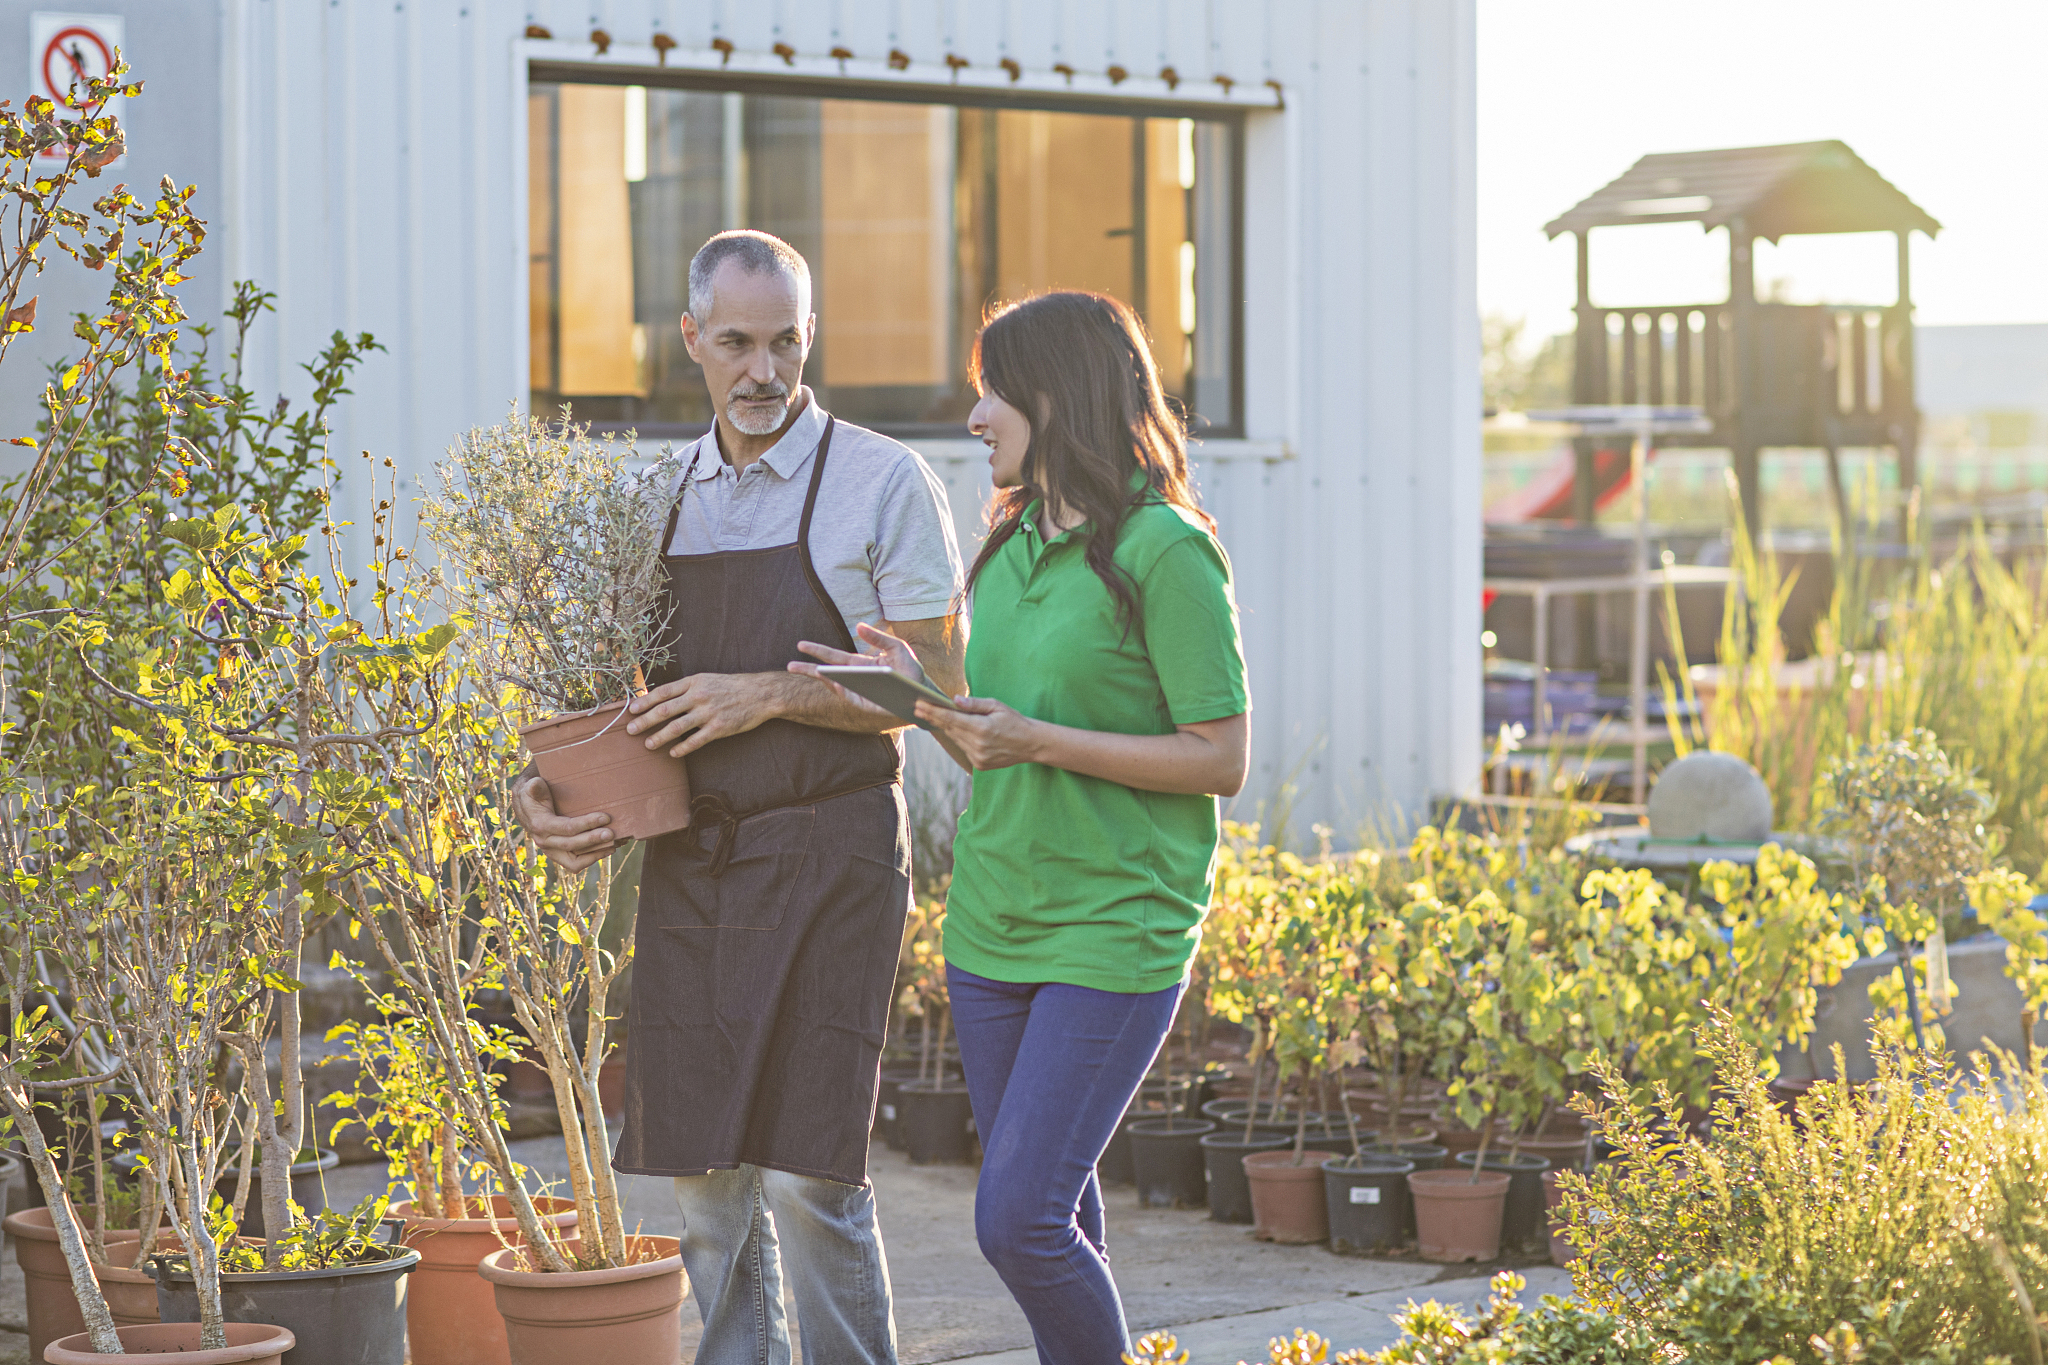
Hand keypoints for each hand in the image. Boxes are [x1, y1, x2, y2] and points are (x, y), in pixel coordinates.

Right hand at [512, 775, 614, 873]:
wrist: (526, 808)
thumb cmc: (533, 795)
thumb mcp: (531, 787)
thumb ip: (534, 787)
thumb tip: (537, 783)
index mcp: (541, 825)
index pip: (567, 827)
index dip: (587, 823)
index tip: (605, 817)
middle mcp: (545, 842)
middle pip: (572, 845)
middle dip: (593, 839)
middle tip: (611, 833)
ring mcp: (552, 851)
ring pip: (574, 862)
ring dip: (595, 854)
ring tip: (612, 845)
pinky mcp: (559, 855)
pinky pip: (575, 864)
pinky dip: (591, 859)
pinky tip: (605, 850)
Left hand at [624, 672, 785, 757]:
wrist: (760, 694)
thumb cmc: (731, 686)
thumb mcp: (707, 680)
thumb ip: (687, 688)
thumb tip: (663, 698)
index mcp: (694, 682)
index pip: (663, 692)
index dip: (645, 701)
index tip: (631, 710)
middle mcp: (698, 696)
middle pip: (665, 710)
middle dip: (645, 721)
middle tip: (630, 730)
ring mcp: (708, 713)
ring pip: (677, 727)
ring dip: (660, 737)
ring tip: (648, 744)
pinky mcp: (719, 728)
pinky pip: (696, 741)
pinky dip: (682, 748)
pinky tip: (673, 753)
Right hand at [788, 622, 927, 719]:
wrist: (922, 693)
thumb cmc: (910, 670)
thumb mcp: (897, 648)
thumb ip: (878, 637)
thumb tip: (857, 626)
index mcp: (860, 663)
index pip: (834, 656)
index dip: (818, 651)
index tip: (801, 645)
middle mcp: (856, 677)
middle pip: (828, 672)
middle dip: (808, 669)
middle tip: (789, 666)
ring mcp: (859, 691)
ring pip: (835, 686)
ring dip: (823, 679)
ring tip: (812, 672)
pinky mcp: (866, 704)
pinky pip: (849, 697)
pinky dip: (840, 690)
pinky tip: (833, 682)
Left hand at [914, 695, 1041, 770]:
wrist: (1031, 744)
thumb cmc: (1014, 721)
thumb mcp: (997, 706)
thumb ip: (974, 704)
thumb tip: (954, 700)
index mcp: (982, 728)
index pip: (950, 718)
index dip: (933, 711)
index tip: (919, 705)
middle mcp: (977, 745)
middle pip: (949, 729)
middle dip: (933, 717)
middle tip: (918, 708)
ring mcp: (977, 757)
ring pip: (954, 739)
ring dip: (944, 727)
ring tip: (931, 715)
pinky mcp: (979, 765)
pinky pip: (963, 748)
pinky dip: (958, 737)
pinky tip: (953, 729)